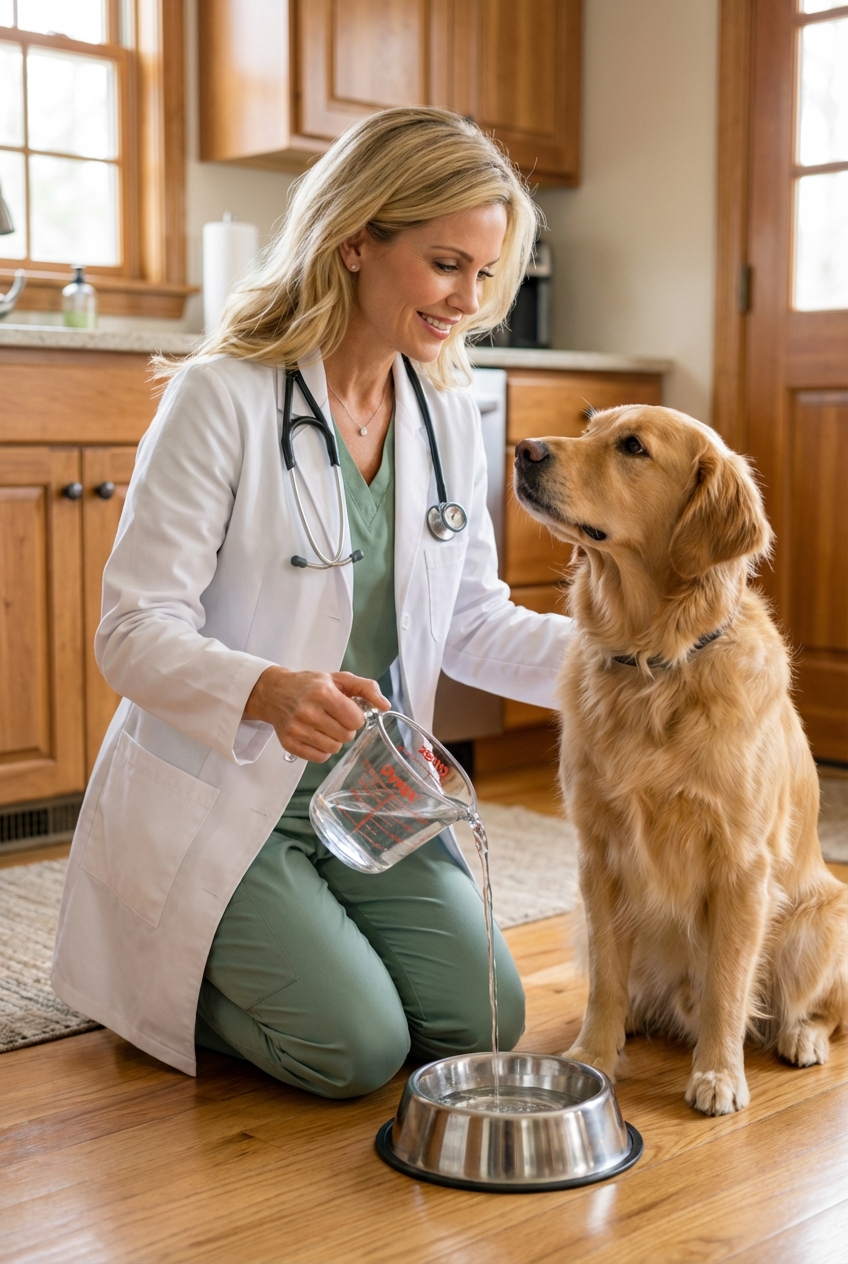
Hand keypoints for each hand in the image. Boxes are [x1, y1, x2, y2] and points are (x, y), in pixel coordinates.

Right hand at [243, 667, 389, 761]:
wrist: (275, 692)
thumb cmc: (310, 685)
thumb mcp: (339, 679)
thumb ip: (367, 688)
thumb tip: (385, 705)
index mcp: (322, 693)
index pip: (355, 720)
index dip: (355, 716)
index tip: (346, 710)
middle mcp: (307, 711)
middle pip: (346, 736)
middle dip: (345, 728)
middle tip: (334, 718)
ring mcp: (296, 729)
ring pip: (334, 748)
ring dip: (334, 740)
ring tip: (325, 726)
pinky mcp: (288, 743)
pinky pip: (319, 758)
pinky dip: (322, 749)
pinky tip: (316, 735)